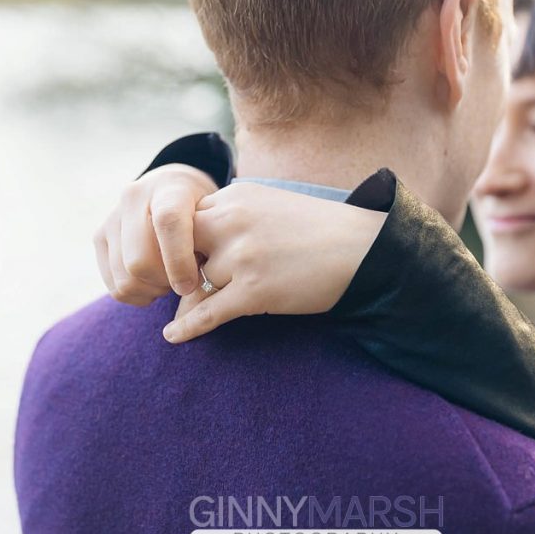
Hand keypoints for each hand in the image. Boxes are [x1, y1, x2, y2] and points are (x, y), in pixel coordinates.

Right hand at [93, 164, 217, 304]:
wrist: (171, 188)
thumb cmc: (201, 208)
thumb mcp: (214, 216)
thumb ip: (208, 241)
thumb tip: (196, 283)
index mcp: (168, 188)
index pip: (168, 223)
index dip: (179, 261)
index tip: (191, 284)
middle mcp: (133, 198)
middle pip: (140, 260)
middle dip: (165, 283)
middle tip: (185, 284)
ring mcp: (112, 217)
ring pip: (125, 278)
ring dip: (152, 291)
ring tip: (171, 281)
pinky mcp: (99, 237)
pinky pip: (114, 286)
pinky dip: (137, 294)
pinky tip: (155, 284)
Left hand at [162, 183, 386, 342]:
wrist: (362, 249)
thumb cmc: (318, 230)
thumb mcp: (269, 205)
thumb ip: (231, 217)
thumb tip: (193, 251)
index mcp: (235, 196)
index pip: (186, 220)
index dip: (186, 244)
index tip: (190, 259)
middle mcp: (233, 221)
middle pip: (180, 249)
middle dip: (179, 269)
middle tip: (182, 285)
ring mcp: (242, 256)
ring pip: (198, 283)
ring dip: (201, 296)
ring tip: (197, 308)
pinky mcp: (254, 290)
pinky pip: (208, 312)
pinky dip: (187, 327)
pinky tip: (172, 337)